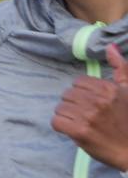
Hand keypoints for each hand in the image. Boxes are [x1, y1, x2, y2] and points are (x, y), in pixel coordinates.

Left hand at [52, 44, 127, 170]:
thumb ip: (121, 68)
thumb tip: (110, 47)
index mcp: (109, 89)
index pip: (78, 82)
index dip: (81, 94)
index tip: (90, 103)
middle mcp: (98, 100)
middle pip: (67, 95)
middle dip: (73, 105)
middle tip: (84, 115)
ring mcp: (88, 116)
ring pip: (60, 108)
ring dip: (66, 116)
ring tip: (79, 122)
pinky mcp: (80, 131)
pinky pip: (56, 121)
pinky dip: (61, 126)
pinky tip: (72, 130)